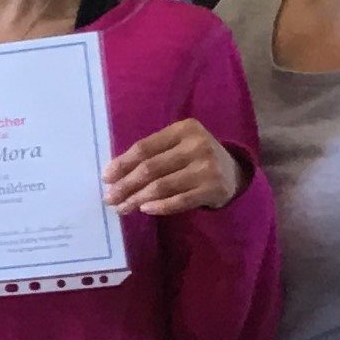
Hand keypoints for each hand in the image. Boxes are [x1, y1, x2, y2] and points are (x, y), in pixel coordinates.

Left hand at [103, 117, 248, 214]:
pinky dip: (160, 207)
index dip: (122, 163)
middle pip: (151, 168)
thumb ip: (152, 154)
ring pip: (162, 186)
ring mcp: (206, 167)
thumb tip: (114, 175)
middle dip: (126, 185)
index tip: (106, 178)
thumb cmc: (195, 159)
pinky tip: (145, 210)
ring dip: (138, 199)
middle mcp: (197, 145)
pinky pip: (179, 200)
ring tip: (122, 207)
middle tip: (110, 198)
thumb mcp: (177, 146)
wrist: (233, 173)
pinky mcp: (213, 188)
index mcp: (184, 129)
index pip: (145, 147)